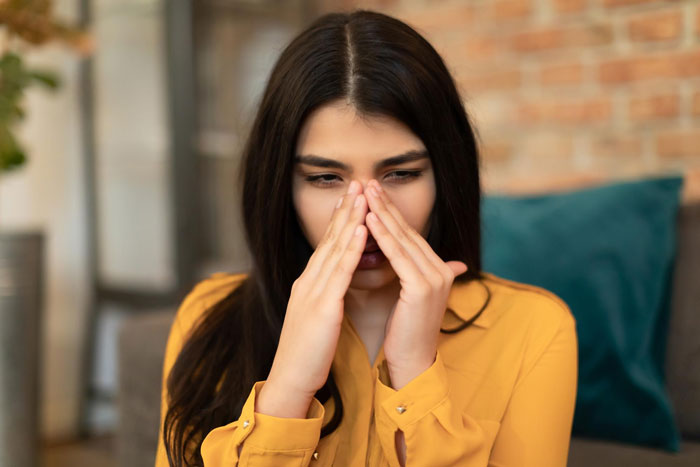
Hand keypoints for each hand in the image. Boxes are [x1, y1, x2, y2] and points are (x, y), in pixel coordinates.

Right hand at [263, 180, 368, 401]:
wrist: (290, 378)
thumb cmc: (306, 352)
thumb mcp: (316, 317)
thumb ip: (326, 297)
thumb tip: (337, 285)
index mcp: (308, 284)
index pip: (327, 245)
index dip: (340, 220)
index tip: (352, 198)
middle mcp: (308, 282)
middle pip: (329, 239)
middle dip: (345, 209)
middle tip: (357, 182)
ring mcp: (313, 293)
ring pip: (334, 249)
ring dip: (349, 220)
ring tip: (362, 195)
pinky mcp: (322, 308)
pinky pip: (339, 274)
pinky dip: (350, 250)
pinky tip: (360, 231)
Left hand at [364, 179, 467, 388]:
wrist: (411, 362)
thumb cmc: (406, 331)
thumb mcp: (415, 297)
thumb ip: (422, 273)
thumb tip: (452, 263)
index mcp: (436, 269)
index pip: (410, 234)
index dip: (391, 213)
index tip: (373, 193)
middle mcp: (440, 269)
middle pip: (407, 231)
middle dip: (386, 206)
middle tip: (368, 182)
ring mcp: (433, 277)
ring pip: (402, 239)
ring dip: (382, 213)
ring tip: (366, 193)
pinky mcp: (422, 287)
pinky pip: (398, 255)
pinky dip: (382, 236)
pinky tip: (368, 220)